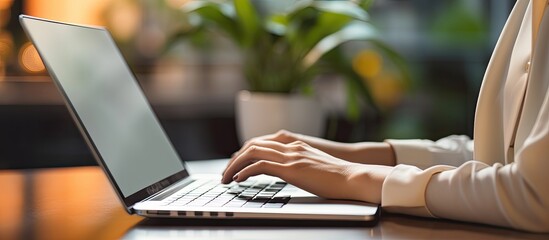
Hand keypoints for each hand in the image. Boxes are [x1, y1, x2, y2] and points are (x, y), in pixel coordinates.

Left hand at [221, 140, 392, 203]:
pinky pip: (260, 166)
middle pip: (253, 144)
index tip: (235, 164)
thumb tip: (286, 171)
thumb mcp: (313, 164)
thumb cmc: (337, 176)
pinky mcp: (292, 169)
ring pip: (252, 153)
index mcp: (295, 144)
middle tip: (225, 173)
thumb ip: (298, 163)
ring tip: (226, 178)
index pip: (261, 141)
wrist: (353, 177)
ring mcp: (291, 156)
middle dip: (235, 158)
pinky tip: (239, 180)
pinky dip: (245, 172)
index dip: (244, 151)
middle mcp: (290, 146)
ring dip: (234, 165)